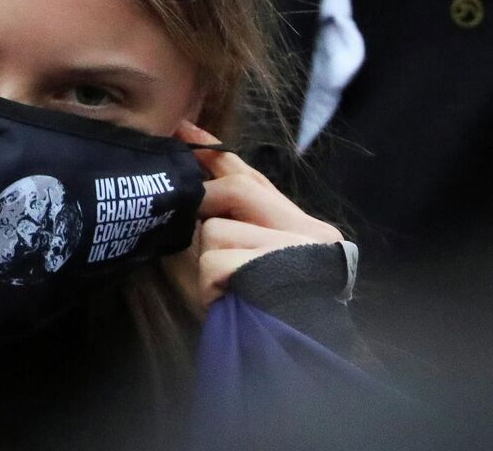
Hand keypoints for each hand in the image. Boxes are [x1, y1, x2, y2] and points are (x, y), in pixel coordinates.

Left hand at [165, 121, 345, 316]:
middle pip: (236, 192)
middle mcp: (307, 230)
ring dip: (209, 267)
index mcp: (302, 227)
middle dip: (206, 210)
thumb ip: (225, 229)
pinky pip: (215, 263)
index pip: (253, 176)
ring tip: (230, 293)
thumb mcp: (240, 268)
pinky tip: (229, 302)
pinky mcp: (277, 268)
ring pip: (217, 232)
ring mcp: (296, 247)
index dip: (214, 153)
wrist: (299, 362)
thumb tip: (188, 193)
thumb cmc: (261, 320)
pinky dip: (211, 287)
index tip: (184, 131)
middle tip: (202, 240)